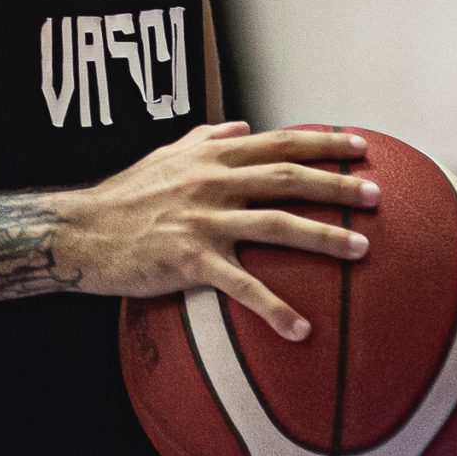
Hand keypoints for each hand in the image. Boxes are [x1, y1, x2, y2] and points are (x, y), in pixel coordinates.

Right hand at [62, 119, 376, 338]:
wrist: (79, 230)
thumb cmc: (123, 195)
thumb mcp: (165, 155)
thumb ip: (207, 137)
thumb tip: (243, 127)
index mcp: (212, 154)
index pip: (279, 142)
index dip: (323, 143)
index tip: (360, 147)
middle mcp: (213, 180)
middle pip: (288, 178)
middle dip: (337, 185)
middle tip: (377, 197)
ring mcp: (203, 218)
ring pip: (276, 224)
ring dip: (323, 236)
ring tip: (361, 251)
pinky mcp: (189, 259)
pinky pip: (240, 286)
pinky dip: (273, 307)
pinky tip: (301, 328)